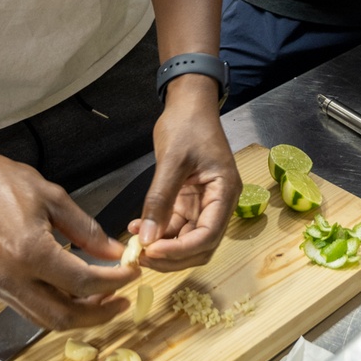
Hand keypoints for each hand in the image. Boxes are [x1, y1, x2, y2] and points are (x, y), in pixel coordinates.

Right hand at [0, 146, 134, 330]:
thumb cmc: (0, 180)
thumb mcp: (52, 198)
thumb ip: (85, 230)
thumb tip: (112, 252)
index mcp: (30, 254)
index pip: (83, 282)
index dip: (113, 282)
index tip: (133, 274)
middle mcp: (12, 279)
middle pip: (64, 316)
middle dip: (99, 313)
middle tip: (123, 300)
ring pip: (45, 319)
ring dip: (78, 314)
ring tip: (102, 297)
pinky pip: (29, 308)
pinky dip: (56, 306)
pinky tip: (73, 291)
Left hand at [128, 75, 239, 269]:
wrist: (188, 103)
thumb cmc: (187, 124)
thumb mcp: (172, 160)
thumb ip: (160, 199)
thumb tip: (147, 238)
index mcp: (224, 192)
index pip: (208, 235)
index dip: (181, 250)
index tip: (152, 252)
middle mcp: (218, 202)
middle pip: (200, 245)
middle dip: (172, 255)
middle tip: (141, 256)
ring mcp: (204, 203)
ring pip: (186, 239)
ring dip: (163, 246)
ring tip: (136, 245)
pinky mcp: (189, 200)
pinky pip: (175, 225)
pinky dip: (158, 231)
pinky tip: (136, 228)